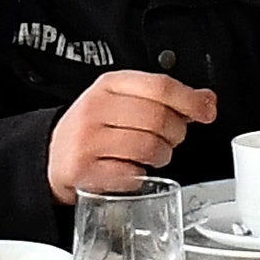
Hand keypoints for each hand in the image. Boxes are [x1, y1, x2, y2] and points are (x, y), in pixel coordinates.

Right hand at [47, 70, 215, 204]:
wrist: (53, 155)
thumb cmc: (95, 128)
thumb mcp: (125, 100)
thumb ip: (165, 98)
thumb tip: (206, 101)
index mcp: (109, 84)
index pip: (160, 86)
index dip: (190, 100)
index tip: (205, 112)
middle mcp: (96, 109)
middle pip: (158, 118)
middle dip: (176, 133)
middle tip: (171, 138)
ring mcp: (88, 140)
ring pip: (149, 147)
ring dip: (162, 155)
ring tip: (153, 154)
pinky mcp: (85, 171)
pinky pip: (132, 174)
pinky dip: (141, 174)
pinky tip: (134, 169)